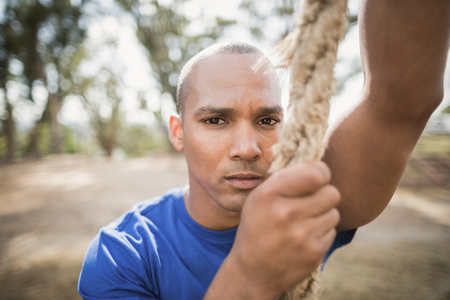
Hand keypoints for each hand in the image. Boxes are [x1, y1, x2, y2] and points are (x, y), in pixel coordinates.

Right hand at [206, 162, 339, 298]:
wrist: (252, 271)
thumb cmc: (257, 227)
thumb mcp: (259, 198)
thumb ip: (285, 179)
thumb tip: (316, 163)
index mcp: (269, 194)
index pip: (316, 173)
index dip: (321, 173)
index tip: (316, 178)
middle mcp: (285, 213)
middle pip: (331, 193)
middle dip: (324, 195)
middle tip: (312, 201)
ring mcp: (301, 235)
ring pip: (334, 212)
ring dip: (324, 214)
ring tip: (305, 221)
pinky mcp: (314, 252)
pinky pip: (332, 231)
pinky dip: (322, 232)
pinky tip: (305, 237)